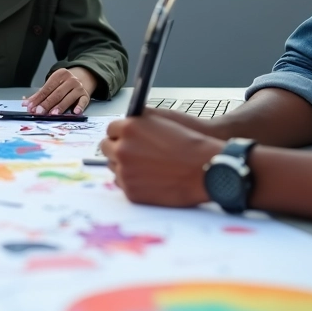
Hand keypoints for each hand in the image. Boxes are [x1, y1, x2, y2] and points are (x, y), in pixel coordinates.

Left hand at [22, 66, 97, 114]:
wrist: (82, 78)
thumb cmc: (63, 84)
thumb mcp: (52, 85)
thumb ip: (40, 94)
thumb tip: (26, 102)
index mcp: (59, 74)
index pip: (47, 88)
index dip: (38, 98)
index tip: (30, 106)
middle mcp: (70, 79)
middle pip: (56, 93)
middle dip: (46, 104)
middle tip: (39, 112)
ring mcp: (79, 87)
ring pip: (68, 98)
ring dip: (60, 106)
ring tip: (52, 113)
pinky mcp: (86, 95)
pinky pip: (83, 101)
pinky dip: (79, 106)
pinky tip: (75, 112)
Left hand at [100, 108, 224, 206]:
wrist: (206, 169)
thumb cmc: (188, 142)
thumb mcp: (162, 119)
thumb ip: (140, 119)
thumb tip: (126, 120)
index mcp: (128, 129)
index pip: (111, 129)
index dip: (120, 133)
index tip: (124, 137)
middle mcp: (122, 150)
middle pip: (106, 148)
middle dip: (117, 148)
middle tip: (130, 151)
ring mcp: (125, 172)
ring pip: (113, 166)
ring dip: (123, 165)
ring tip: (143, 165)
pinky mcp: (131, 191)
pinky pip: (122, 183)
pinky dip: (131, 180)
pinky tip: (147, 177)